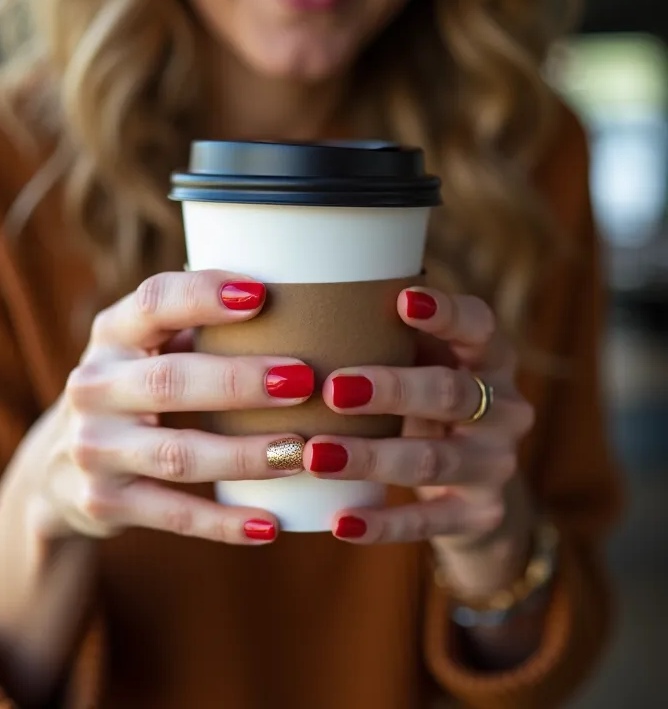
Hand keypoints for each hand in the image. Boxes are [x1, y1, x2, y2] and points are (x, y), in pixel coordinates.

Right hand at [29, 270, 313, 544]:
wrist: (58, 468)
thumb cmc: (135, 389)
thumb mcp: (147, 347)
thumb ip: (196, 322)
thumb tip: (295, 297)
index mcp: (112, 335)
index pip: (152, 302)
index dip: (203, 295)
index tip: (261, 295)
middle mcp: (93, 386)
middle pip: (169, 381)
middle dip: (239, 382)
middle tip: (303, 382)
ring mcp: (93, 449)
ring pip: (176, 454)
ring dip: (242, 455)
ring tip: (299, 453)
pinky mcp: (102, 502)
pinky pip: (171, 514)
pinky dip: (222, 522)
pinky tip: (269, 524)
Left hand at [303, 287, 535, 593]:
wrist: (475, 487)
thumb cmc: (428, 404)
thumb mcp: (424, 365)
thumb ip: (389, 334)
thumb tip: (308, 288)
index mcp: (490, 359)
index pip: (481, 327)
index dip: (447, 314)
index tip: (402, 301)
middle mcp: (504, 409)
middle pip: (451, 393)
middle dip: (391, 389)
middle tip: (333, 389)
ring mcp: (495, 465)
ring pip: (433, 460)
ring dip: (371, 457)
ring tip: (315, 454)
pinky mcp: (478, 515)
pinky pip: (428, 522)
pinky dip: (382, 523)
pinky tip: (339, 522)